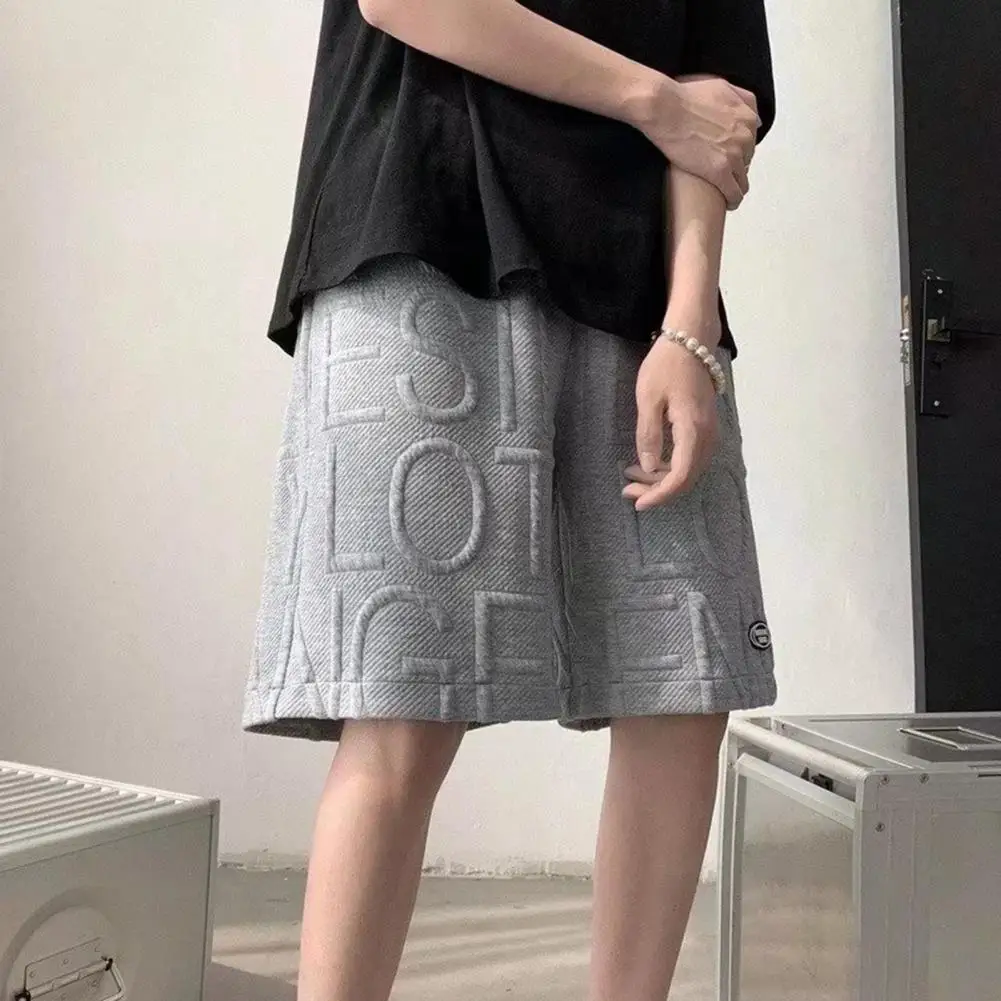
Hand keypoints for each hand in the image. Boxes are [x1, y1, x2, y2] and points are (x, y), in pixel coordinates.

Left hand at [623, 310, 721, 510]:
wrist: (691, 339)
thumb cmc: (666, 365)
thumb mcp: (648, 399)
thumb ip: (648, 435)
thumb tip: (648, 467)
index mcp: (693, 431)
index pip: (679, 477)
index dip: (659, 495)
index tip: (638, 503)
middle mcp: (707, 436)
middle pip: (685, 478)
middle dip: (657, 490)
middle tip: (628, 489)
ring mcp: (709, 431)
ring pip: (688, 469)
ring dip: (662, 478)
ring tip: (632, 475)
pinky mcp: (705, 426)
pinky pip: (690, 457)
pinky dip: (670, 466)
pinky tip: (650, 461)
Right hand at [639, 74, 758, 208]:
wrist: (665, 109)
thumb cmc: (686, 96)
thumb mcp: (722, 87)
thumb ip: (743, 100)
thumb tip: (757, 117)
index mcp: (747, 116)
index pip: (751, 140)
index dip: (739, 149)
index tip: (729, 156)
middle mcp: (745, 136)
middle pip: (747, 160)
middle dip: (736, 166)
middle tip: (721, 172)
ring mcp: (733, 155)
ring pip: (743, 179)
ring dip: (735, 185)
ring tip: (726, 191)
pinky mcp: (719, 172)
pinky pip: (734, 193)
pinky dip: (733, 200)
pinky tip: (728, 204)